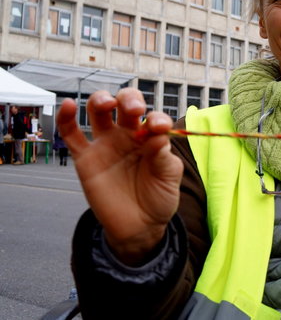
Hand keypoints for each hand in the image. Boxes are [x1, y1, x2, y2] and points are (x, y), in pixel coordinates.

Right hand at [57, 88, 182, 264]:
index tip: (160, 127)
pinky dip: (66, 119)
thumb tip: (158, 135)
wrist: (140, 226)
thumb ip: (163, 157)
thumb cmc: (158, 197)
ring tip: (108, 103)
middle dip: (129, 99)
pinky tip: (68, 105)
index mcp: (151, 136)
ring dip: (101, 100)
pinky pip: (72, 135)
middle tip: (135, 109)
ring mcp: (106, 145)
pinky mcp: (86, 159)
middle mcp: (128, 135)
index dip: (157, 118)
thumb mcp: (169, 177)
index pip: (153, 117)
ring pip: (98, 112)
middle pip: (124, 104)